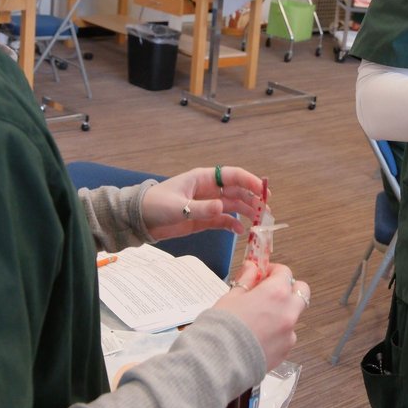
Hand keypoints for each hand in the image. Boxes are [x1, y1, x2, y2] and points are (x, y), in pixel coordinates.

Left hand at [142, 166, 265, 240]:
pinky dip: (233, 225)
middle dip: (253, 199)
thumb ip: (201, 208)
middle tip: (266, 210)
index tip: (263, 190)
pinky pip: (224, 220)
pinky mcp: (204, 219)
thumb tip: (223, 208)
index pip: (233, 175)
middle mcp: (209, 190)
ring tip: (259, 222)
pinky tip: (241, 231)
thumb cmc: (155, 205)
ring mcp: (207, 204)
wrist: (140, 219)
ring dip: (247, 212)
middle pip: (237, 191)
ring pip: (233, 206)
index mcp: (204, 178)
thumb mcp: (178, 207)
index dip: (250, 181)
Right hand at [212, 262, 307, 370]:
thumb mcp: (231, 296)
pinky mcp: (286, 351)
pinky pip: (287, 336)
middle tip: (270, 292)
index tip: (263, 275)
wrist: (220, 360)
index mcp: (276, 293)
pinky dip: (278, 333)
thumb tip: (252, 268)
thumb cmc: (222, 326)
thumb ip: (246, 280)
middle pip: (301, 291)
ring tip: (260, 319)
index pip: (285, 272)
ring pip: (294, 315)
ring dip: (283, 312)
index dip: (273, 271)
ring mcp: (290, 333)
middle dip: (289, 288)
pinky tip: (259, 337)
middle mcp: (288, 311)